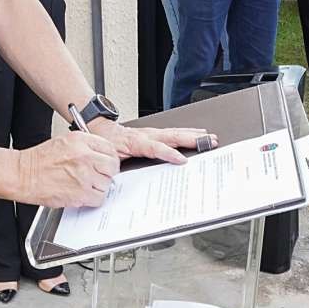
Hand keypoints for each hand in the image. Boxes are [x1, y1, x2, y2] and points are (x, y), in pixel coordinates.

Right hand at [16, 132, 119, 207]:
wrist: (23, 175)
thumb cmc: (39, 161)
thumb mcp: (64, 142)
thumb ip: (85, 146)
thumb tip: (101, 156)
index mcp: (81, 140)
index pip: (110, 148)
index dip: (109, 158)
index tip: (106, 163)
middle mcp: (84, 156)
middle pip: (112, 166)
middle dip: (107, 173)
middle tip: (99, 176)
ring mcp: (84, 175)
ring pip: (107, 184)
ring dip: (99, 187)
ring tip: (86, 185)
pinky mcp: (81, 193)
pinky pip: (99, 198)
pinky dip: (93, 199)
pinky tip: (83, 194)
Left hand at [88, 119, 217, 164]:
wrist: (100, 128)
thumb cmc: (105, 143)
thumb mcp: (108, 157)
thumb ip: (116, 167)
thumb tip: (122, 179)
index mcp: (135, 142)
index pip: (154, 148)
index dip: (168, 153)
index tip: (182, 160)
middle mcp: (146, 135)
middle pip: (171, 136)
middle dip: (190, 139)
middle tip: (207, 141)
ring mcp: (151, 133)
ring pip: (173, 132)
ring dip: (191, 134)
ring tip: (207, 136)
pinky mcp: (153, 133)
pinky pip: (171, 132)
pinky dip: (185, 132)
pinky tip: (194, 133)